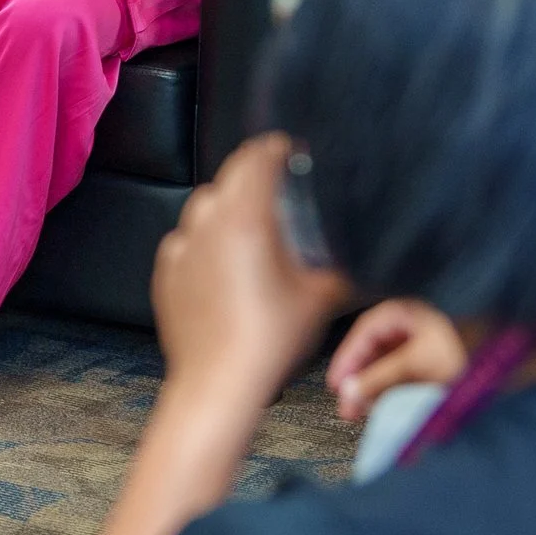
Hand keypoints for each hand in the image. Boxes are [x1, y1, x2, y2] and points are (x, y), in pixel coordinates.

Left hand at [153, 132, 351, 410]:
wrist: (218, 385)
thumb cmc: (270, 340)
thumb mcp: (321, 298)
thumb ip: (346, 267)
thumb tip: (368, 256)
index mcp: (246, 216)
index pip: (257, 155)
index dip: (279, 149)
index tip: (293, 155)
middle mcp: (207, 222)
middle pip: (231, 177)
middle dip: (256, 179)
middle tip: (282, 197)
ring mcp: (181, 247)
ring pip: (205, 208)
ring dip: (229, 210)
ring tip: (254, 234)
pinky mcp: (167, 272)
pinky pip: (187, 242)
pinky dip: (206, 244)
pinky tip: (226, 268)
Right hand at [326, 298, 469, 422]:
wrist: (516, 363)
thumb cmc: (468, 353)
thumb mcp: (416, 365)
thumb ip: (380, 379)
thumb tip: (348, 393)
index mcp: (407, 313)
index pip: (365, 332)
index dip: (347, 360)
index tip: (336, 386)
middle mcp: (414, 325)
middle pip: (376, 352)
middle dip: (362, 381)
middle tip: (350, 409)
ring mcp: (426, 344)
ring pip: (391, 368)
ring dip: (379, 391)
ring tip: (372, 415)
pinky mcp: (438, 364)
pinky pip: (409, 379)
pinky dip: (399, 395)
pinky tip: (394, 412)